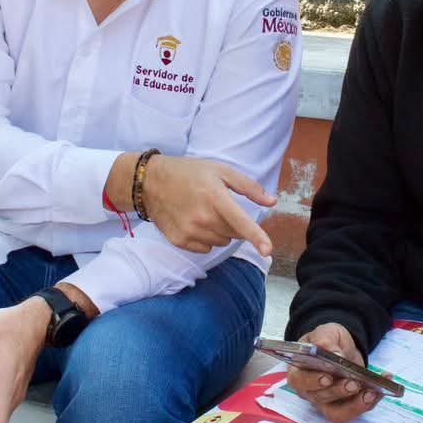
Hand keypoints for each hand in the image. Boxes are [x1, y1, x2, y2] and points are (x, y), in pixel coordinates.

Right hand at [143, 155, 275, 255]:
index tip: (268, 251)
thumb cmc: (189, 173)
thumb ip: (249, 187)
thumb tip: (272, 201)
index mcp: (215, 197)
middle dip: (234, 223)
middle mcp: (202, 218)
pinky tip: (195, 222)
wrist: (151, 182)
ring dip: (220, 231)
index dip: (257, 237)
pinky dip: (206, 239)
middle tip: (219, 206)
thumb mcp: (221, 171)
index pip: (240, 222)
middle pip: (234, 233)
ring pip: (221, 242)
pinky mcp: (179, 241)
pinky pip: (206, 249)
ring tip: (205, 212)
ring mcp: (189, 231)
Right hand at [285, 323, 380, 422]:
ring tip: (371, 393)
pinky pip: (356, 410)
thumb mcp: (325, 332)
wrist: (339, 347)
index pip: (301, 382)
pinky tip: (381, 387)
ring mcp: (327, 403)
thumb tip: (333, 355)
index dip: (313, 382)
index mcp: (299, 372)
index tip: (328, 377)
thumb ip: (325, 340)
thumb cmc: (326, 341)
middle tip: (354, 383)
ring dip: (356, 406)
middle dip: (340, 391)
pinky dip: (371, 401)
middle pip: (321, 399)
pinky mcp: (345, 406)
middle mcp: (310, 392)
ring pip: (338, 414)